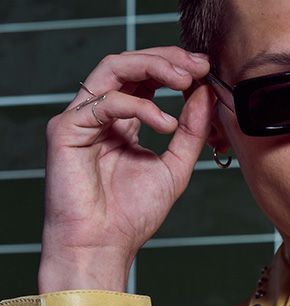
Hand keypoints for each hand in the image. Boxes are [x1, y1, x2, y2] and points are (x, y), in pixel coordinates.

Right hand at [40, 47, 213, 292]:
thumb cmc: (132, 215)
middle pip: (130, 64)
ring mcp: (81, 118)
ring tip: (186, 81)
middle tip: (199, 65)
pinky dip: (140, 107)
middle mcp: (100, 114)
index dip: (175, 67)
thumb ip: (191, 133)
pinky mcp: (67, 128)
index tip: (207, 69)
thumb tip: (206, 94)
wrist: (102, 246)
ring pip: (114, 69)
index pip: (146, 79)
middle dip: (167, 59)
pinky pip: (105, 102)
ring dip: (154, 68)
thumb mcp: (175, 169)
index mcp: (123, 122)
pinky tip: (166, 124)